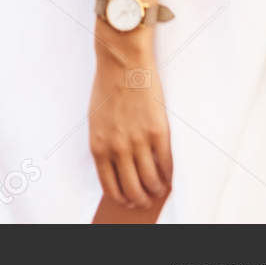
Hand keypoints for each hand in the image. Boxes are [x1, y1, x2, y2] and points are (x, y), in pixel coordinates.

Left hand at [89, 23, 172, 209]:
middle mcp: (117, 148)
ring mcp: (138, 141)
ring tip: (159, 189)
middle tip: (146, 200)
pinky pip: (166, 164)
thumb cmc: (108, 89)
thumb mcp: (96, 121)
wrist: (122, 62)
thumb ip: (104, 145)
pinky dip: (168, 175)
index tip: (128, 201)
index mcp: (99, 146)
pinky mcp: (158, 131)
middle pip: (132, 189)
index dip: (121, 198)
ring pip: (151, 181)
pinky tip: (169, 176)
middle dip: (140, 199)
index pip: (110, 186)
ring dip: (156, 190)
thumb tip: (116, 169)